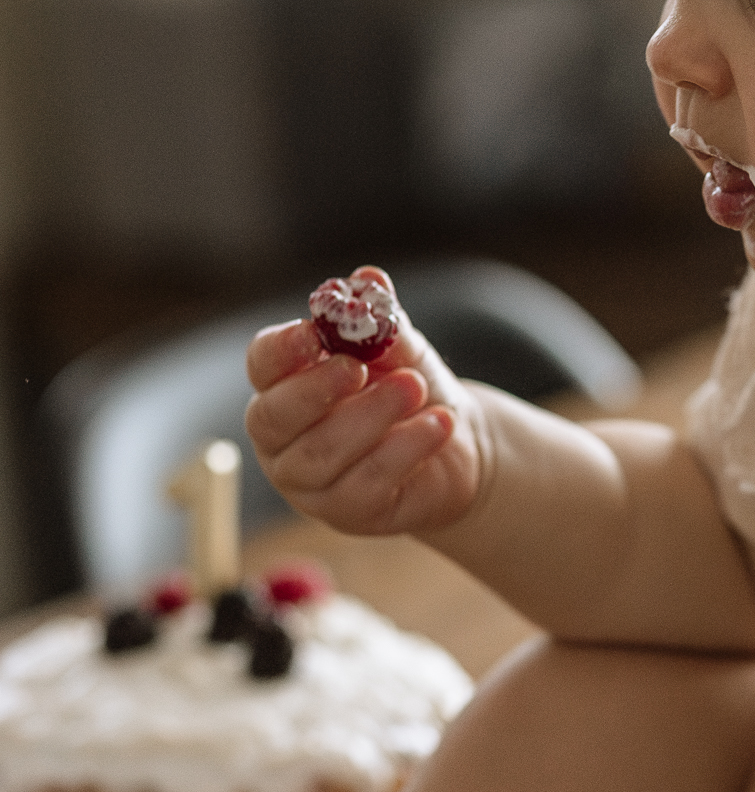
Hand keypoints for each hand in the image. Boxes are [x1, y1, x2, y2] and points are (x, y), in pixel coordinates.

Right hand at [245, 268, 489, 538]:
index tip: (313, 332)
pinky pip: (367, 483)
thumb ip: (380, 316)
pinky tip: (438, 425)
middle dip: (318, 388)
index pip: (262, 366)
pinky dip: (404, 449)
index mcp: (283, 386)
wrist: (454, 438)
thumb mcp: (400, 347)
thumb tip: (368, 278)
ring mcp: (310, 483)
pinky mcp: (349, 513)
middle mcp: (283, 439)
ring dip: (371, 416)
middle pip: (276, 417)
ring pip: (322, 453)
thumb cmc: (409, 386)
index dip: (281, 350)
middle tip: (360, 366)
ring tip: (416, 388)